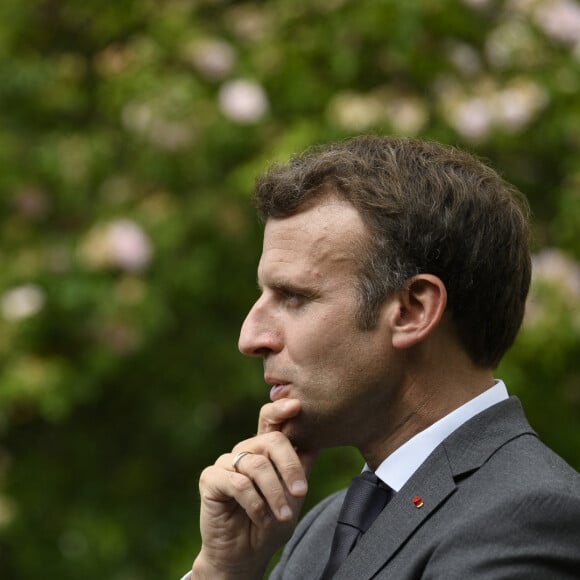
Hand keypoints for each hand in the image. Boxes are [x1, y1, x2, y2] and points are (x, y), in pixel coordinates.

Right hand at [192, 398, 318, 578]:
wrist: (246, 556)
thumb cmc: (272, 522)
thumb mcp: (294, 493)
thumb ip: (303, 465)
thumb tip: (320, 437)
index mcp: (265, 448)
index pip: (271, 419)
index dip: (282, 409)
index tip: (297, 405)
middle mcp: (245, 450)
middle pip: (271, 440)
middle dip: (290, 465)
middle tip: (300, 491)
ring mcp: (226, 462)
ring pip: (257, 465)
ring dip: (274, 493)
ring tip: (283, 515)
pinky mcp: (210, 478)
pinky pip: (237, 483)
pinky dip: (255, 503)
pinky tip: (262, 518)